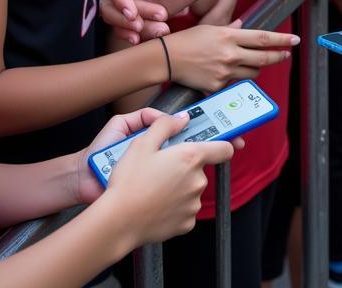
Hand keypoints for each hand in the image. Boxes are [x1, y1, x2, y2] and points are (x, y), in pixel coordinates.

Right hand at [90, 110, 241, 247]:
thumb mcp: (142, 143)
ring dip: (179, 187)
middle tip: (162, 168)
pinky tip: (156, 204)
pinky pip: (185, 209)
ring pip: (191, 189)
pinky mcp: (186, 223)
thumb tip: (181, 119)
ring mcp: (193, 204)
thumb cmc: (128, 182)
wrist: (117, 222)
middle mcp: (197, 181)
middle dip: (185, 167)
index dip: (223, 144)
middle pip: (200, 169)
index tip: (218, 144)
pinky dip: (175, 206)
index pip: (224, 148)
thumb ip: (165, 125)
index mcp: (190, 157)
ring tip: (154, 188)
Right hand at [100, 0, 224, 36]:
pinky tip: (161, 33)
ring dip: (136, 29)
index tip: (133, 14)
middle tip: (145, 26)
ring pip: (121, 18)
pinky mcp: (151, 7)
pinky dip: (145, 33)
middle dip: (124, 19)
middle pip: (110, 2)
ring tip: (162, 30)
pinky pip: (139, 25)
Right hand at [166, 24, 297, 92]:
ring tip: (254, 64)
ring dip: (257, 69)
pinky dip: (235, 78)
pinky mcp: (217, 86)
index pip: (263, 38)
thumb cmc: (187, 39)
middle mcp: (230, 54)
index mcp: (229, 36)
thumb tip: (243, 26)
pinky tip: (226, 72)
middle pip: (263, 58)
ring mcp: (224, 72)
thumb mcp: (211, 27)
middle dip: (278, 56)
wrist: (166, 58)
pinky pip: (234, 84)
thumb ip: (230, 29)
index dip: (282, 39)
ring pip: (252, 73)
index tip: (295, 40)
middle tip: (286, 54)